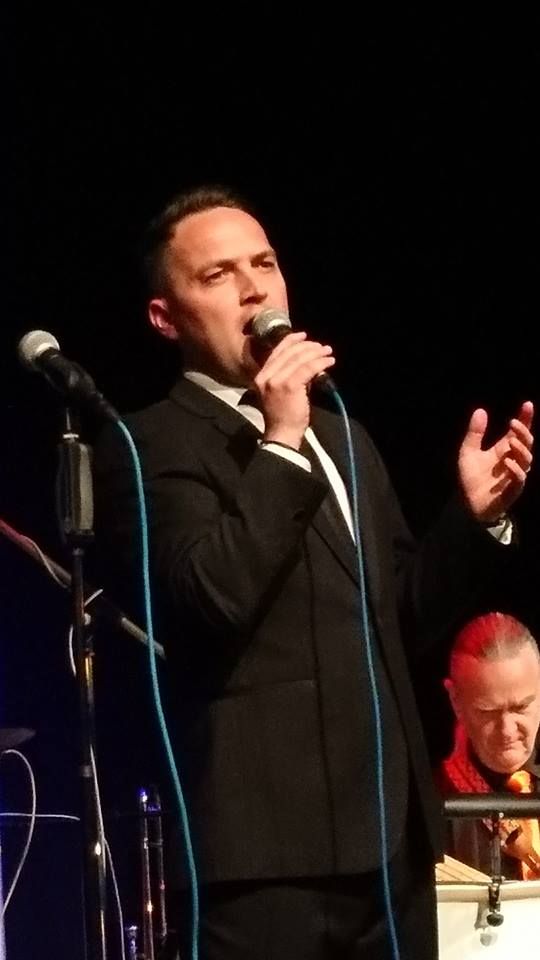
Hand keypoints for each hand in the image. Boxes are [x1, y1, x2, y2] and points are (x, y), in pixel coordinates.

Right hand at [253, 332, 334, 448]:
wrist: (282, 434)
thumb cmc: (283, 416)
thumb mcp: (281, 392)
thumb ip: (290, 375)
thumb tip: (309, 363)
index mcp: (261, 376)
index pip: (276, 352)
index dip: (291, 341)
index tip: (304, 336)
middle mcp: (265, 376)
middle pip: (289, 353)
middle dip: (308, 347)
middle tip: (322, 347)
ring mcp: (276, 380)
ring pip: (299, 359)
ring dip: (316, 353)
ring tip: (328, 353)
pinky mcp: (289, 386)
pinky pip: (307, 368)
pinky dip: (320, 363)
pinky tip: (329, 362)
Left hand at [458, 401, 533, 522]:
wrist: (466, 504)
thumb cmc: (471, 478)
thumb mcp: (468, 451)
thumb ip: (475, 433)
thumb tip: (480, 410)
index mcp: (504, 449)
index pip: (518, 432)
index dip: (525, 419)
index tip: (527, 404)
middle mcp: (513, 460)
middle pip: (526, 443)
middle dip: (523, 432)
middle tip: (513, 423)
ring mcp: (514, 475)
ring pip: (527, 460)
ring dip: (521, 450)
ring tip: (511, 441)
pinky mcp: (512, 490)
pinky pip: (520, 479)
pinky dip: (516, 470)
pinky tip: (508, 462)